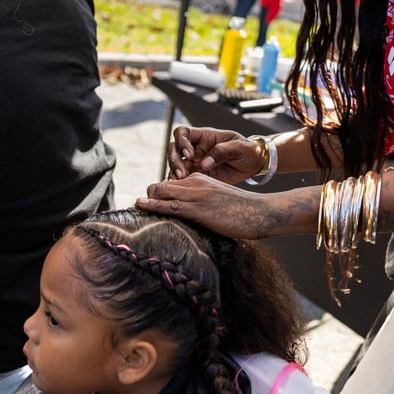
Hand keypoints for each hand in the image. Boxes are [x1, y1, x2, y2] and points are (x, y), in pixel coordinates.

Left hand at [136, 175, 289, 238]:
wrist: (259, 211)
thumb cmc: (242, 210)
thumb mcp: (218, 199)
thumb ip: (201, 202)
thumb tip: (188, 215)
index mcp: (199, 178)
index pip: (170, 183)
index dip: (157, 195)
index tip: (147, 204)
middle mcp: (194, 182)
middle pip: (160, 185)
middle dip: (148, 196)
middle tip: (139, 209)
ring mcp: (195, 194)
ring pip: (161, 192)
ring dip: (146, 200)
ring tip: (134, 208)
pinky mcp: (198, 208)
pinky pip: (169, 205)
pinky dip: (152, 205)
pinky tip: (140, 206)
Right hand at [168, 126, 263, 182]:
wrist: (254, 164)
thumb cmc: (247, 150)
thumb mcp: (239, 147)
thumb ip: (222, 151)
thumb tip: (204, 164)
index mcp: (204, 136)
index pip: (182, 132)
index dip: (181, 141)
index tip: (189, 153)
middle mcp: (196, 149)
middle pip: (174, 149)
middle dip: (174, 160)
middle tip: (182, 173)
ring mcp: (195, 163)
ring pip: (175, 165)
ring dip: (174, 173)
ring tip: (180, 182)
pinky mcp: (197, 176)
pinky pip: (182, 179)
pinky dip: (178, 184)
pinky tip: (179, 189)